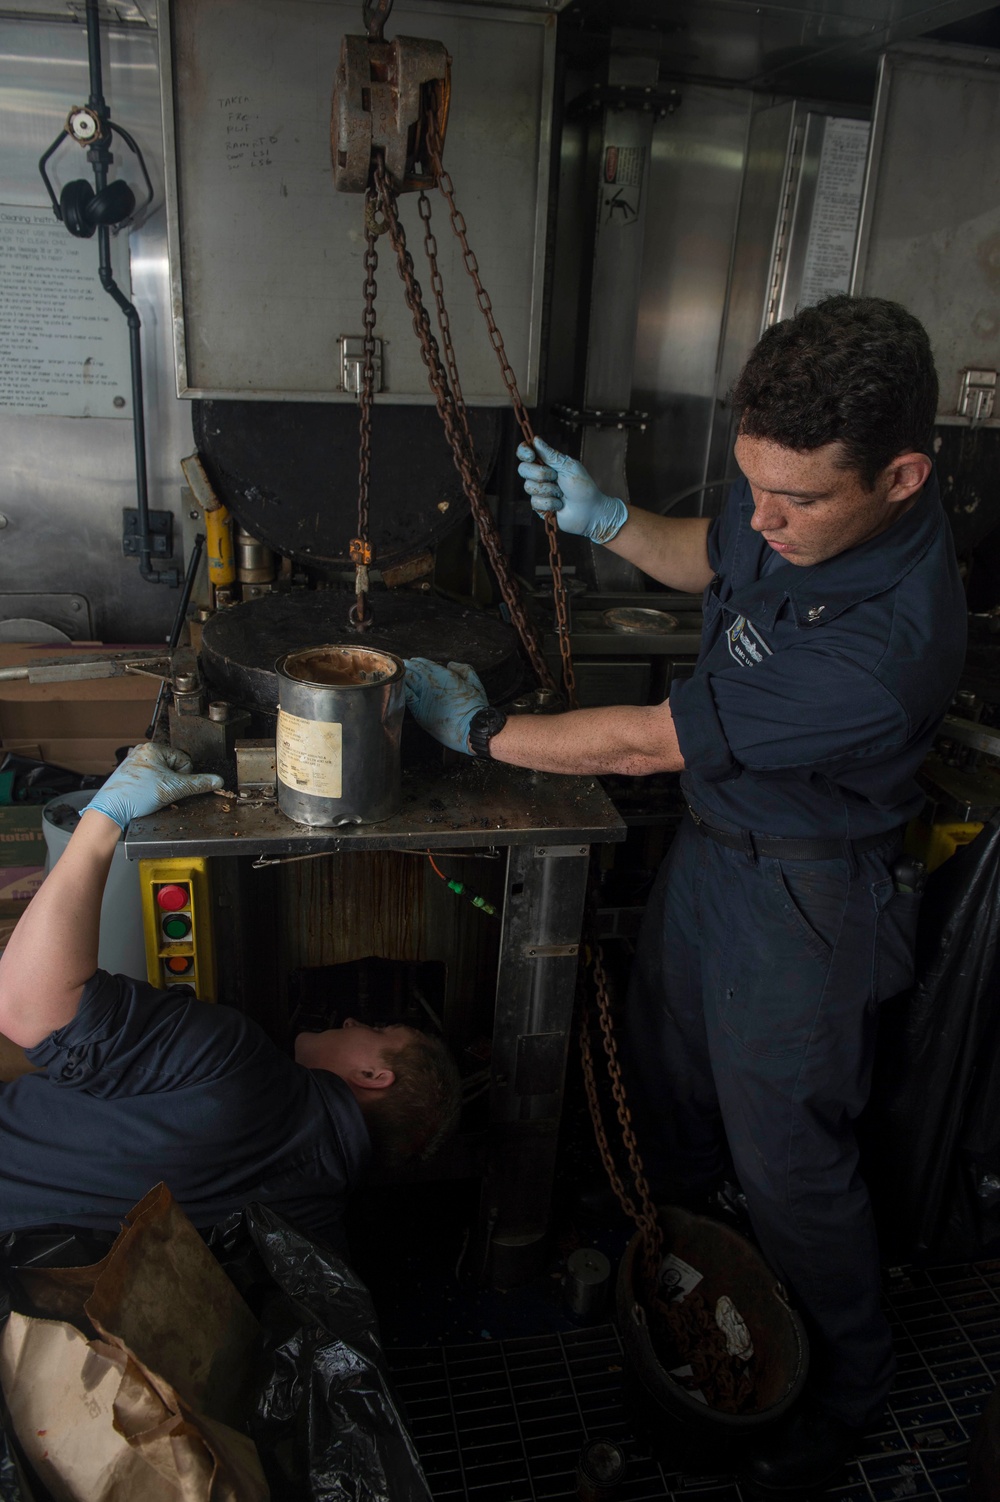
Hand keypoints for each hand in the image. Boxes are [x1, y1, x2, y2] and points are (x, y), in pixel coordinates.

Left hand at [86, 742, 222, 829]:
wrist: (112, 810)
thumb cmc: (136, 795)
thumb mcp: (174, 788)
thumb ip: (199, 783)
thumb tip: (217, 780)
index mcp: (153, 748)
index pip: (184, 760)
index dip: (182, 776)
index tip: (171, 784)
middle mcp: (142, 751)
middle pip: (173, 767)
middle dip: (171, 781)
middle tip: (160, 790)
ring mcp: (134, 762)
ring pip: (162, 774)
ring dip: (161, 786)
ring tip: (150, 794)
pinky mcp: (129, 774)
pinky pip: (150, 779)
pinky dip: (150, 788)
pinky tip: (144, 795)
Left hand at [403, 658, 487, 754]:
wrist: (472, 729)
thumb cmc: (475, 708)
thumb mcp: (475, 683)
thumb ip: (464, 669)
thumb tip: (451, 664)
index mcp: (444, 675)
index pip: (423, 664)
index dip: (416, 662)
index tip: (412, 662)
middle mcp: (431, 684)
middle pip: (411, 670)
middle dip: (406, 667)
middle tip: (401, 667)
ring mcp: (423, 699)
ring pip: (406, 682)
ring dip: (402, 678)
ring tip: (395, 676)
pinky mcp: (420, 713)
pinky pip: (405, 698)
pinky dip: (401, 692)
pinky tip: (397, 690)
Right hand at [516, 437, 627, 544]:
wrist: (589, 511)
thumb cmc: (583, 487)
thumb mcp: (568, 467)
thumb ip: (550, 455)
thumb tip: (535, 439)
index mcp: (547, 463)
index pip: (526, 453)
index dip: (524, 452)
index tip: (531, 456)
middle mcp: (540, 476)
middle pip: (523, 469)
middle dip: (540, 474)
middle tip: (556, 478)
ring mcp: (538, 492)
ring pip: (529, 487)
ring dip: (549, 490)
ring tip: (561, 494)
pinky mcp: (539, 507)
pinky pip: (535, 502)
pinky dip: (550, 503)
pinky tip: (560, 505)